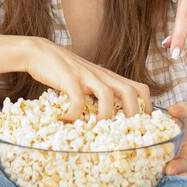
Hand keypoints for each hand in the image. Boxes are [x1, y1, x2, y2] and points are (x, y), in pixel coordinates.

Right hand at [22, 37, 149, 120]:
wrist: (39, 52)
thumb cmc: (64, 71)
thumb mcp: (88, 80)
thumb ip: (98, 94)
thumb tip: (107, 119)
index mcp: (110, 77)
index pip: (140, 88)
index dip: (147, 108)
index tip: (144, 127)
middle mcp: (103, 76)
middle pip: (131, 91)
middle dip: (134, 114)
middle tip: (127, 134)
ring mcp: (87, 76)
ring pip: (108, 95)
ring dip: (105, 116)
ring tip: (96, 131)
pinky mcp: (69, 79)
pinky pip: (77, 99)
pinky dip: (74, 114)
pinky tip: (66, 121)